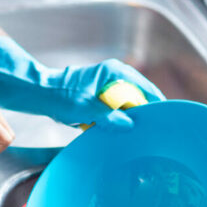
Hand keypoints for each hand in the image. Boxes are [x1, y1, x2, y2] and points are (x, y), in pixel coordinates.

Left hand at [0, 37, 165, 126]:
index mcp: (115, 72)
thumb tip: (130, 125)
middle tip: (153, 132)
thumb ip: (110, 117)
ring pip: (128, 105)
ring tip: (138, 134)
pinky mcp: (101, 96)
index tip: (165, 120)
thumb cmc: (60, 96)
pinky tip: (119, 132)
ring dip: (130, 119)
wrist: (40, 94)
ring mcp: (108, 85)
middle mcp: (115, 76)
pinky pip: (117, 109)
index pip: (146, 88)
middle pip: (140, 97)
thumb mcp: (87, 109)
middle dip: (144, 114)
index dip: (157, 105)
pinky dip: (118, 119)